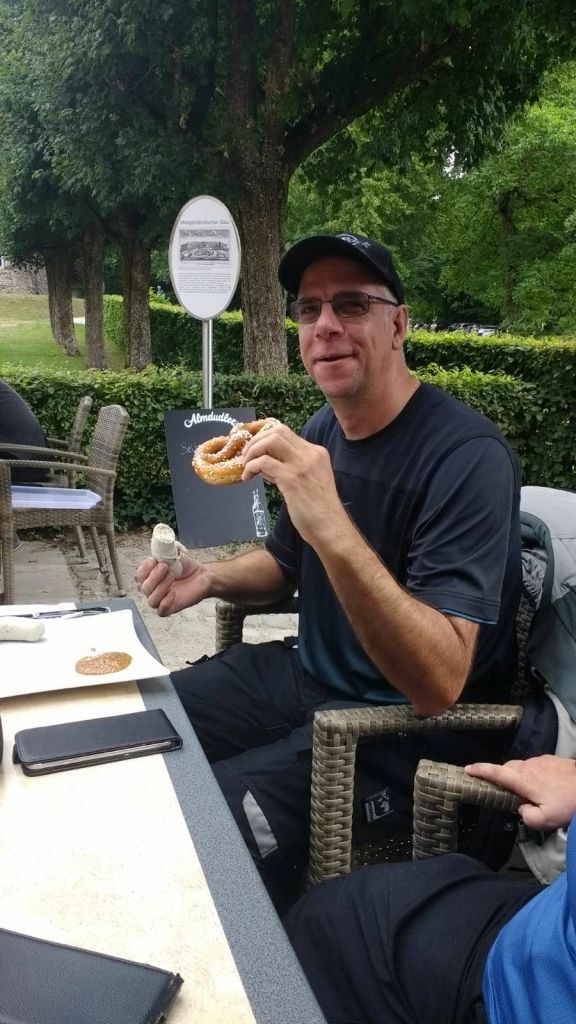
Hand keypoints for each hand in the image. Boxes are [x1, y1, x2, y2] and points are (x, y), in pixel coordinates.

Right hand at [135, 551, 210, 616]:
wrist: (202, 575)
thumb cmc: (186, 567)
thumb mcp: (174, 554)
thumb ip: (164, 550)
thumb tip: (159, 542)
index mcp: (151, 576)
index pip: (139, 575)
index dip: (144, 568)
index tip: (153, 560)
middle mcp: (153, 589)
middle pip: (144, 588)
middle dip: (154, 576)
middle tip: (165, 566)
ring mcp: (161, 599)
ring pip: (151, 600)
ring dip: (160, 587)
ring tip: (171, 576)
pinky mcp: (170, 608)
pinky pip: (161, 611)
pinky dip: (165, 602)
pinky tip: (173, 593)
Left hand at [241, 422, 344, 544]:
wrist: (330, 527)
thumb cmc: (319, 510)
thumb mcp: (307, 482)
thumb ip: (287, 469)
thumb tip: (264, 464)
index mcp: (316, 453)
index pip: (286, 433)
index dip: (265, 437)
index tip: (253, 448)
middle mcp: (310, 454)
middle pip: (278, 430)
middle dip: (257, 440)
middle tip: (246, 456)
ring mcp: (302, 464)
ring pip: (271, 440)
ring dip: (253, 450)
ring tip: (245, 465)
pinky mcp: (292, 478)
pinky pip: (264, 462)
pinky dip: (251, 467)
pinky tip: (247, 477)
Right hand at [465, 755, 575, 829]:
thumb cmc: (568, 803)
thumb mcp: (547, 820)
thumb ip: (528, 817)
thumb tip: (521, 809)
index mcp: (523, 781)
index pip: (496, 772)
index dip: (480, 770)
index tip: (467, 769)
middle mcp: (529, 767)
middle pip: (507, 768)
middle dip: (500, 776)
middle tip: (503, 790)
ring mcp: (540, 761)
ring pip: (521, 766)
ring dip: (518, 776)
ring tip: (528, 792)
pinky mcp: (551, 759)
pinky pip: (534, 765)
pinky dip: (532, 774)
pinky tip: (543, 786)